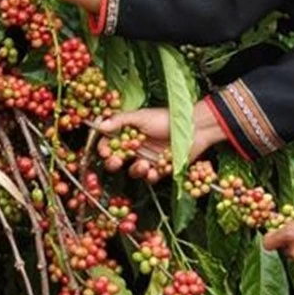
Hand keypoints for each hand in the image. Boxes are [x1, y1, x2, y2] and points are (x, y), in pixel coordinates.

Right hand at [94, 102, 226, 182]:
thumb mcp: (141, 116)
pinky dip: (151, 176)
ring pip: (133, 171)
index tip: (105, 151)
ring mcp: (148, 159)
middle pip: (117, 160)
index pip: (110, 143)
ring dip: (135, 169)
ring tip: (144, 164)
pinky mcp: (160, 169)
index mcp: (129, 133)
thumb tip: (99, 125)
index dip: (105, 148)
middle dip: (113, 162)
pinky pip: (150, 177)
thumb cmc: (167, 119)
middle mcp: (137, 147)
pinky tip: (155, 171)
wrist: (193, 128)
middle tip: (116, 161)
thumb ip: (120, 121)